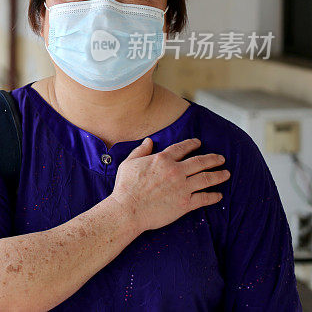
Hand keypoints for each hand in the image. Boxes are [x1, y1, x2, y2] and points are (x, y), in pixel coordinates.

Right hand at [109, 138, 229, 233]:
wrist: (128, 209)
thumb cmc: (125, 186)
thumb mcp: (129, 163)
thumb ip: (141, 151)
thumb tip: (149, 141)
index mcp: (162, 160)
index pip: (182, 148)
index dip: (192, 144)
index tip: (199, 143)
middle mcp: (176, 171)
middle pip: (200, 162)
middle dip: (213, 159)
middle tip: (221, 158)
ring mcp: (182, 187)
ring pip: (206, 178)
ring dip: (219, 175)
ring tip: (226, 173)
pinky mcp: (185, 204)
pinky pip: (204, 198)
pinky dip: (213, 196)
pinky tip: (219, 195)